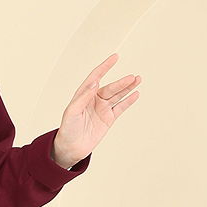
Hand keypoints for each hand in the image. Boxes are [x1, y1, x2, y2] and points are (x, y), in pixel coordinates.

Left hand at [53, 52, 141, 167]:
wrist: (71, 147)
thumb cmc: (68, 129)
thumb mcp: (72, 111)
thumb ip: (84, 97)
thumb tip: (95, 82)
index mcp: (84, 95)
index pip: (96, 76)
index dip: (105, 67)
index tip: (115, 58)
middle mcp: (94, 100)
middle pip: (110, 87)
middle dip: (121, 82)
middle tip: (131, 77)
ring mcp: (102, 109)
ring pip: (117, 95)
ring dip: (128, 88)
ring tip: (137, 79)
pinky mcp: (108, 119)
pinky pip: (120, 107)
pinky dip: (128, 101)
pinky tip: (135, 94)